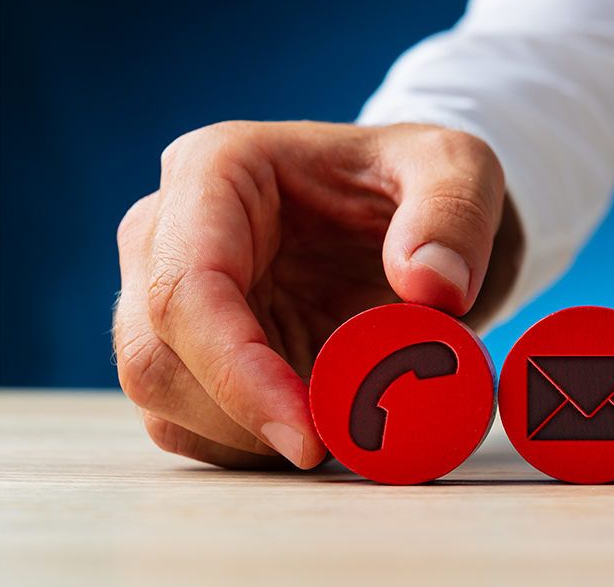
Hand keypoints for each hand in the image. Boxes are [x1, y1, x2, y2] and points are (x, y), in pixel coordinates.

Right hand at [113, 121, 522, 468]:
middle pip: (153, 356)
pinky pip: (190, 425)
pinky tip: (323, 427)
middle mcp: (167, 232)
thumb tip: (433, 287)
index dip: (238, 375)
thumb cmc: (420, 177)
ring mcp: (171, 297)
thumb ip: (455, 214)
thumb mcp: (460, 167)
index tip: (311, 436)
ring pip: (162, 401)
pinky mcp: (189, 351)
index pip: (187, 288)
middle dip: (242, 418)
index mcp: (216, 171)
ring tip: (345, 425)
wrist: (416, 212)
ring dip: (250, 438)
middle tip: (339, 446)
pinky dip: (253, 446)